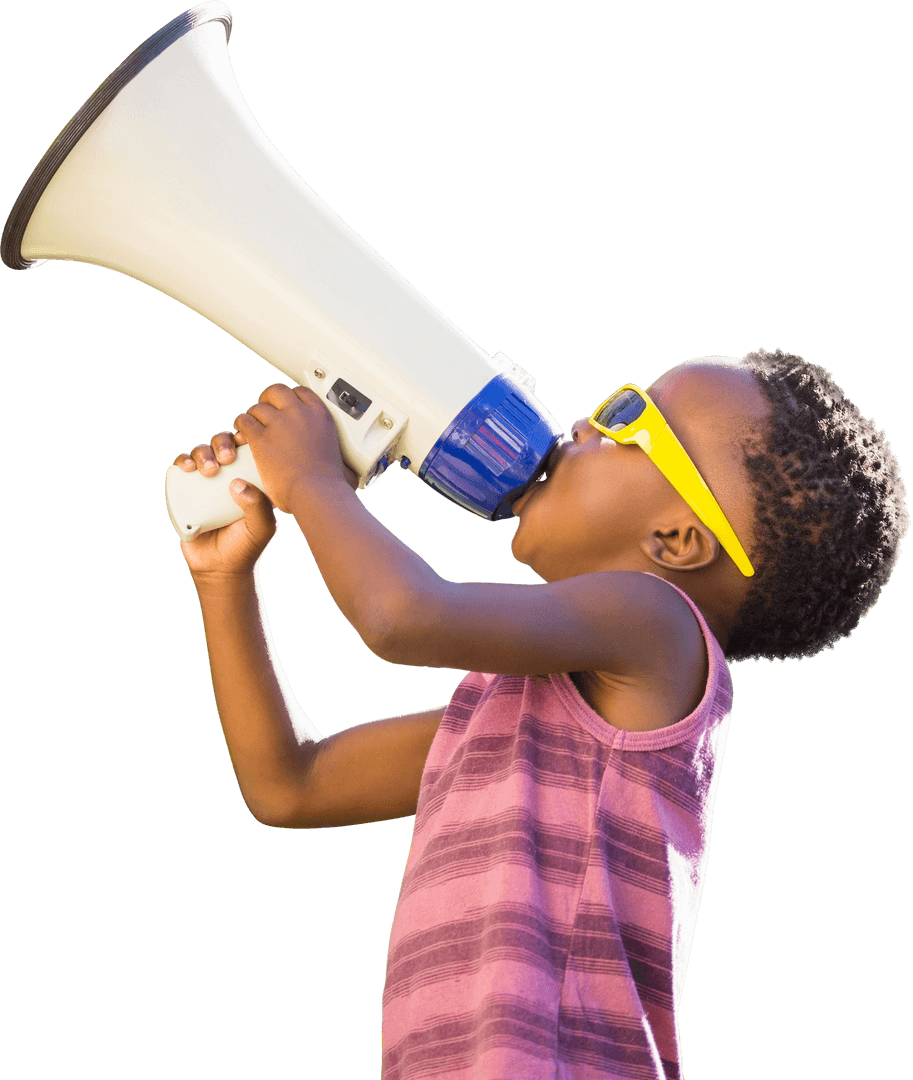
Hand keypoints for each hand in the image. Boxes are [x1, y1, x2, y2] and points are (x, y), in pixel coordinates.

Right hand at [173, 430, 277, 580]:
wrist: (219, 567)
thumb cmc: (245, 545)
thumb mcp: (261, 527)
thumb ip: (258, 506)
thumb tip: (237, 483)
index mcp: (250, 477)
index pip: (247, 448)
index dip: (243, 437)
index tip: (242, 444)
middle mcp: (228, 474)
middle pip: (221, 444)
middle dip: (221, 443)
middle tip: (226, 458)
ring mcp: (205, 482)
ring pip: (201, 452)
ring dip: (202, 452)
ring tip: (206, 469)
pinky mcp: (186, 491)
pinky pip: (182, 469)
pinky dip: (182, 462)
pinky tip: (187, 467)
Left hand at [233, 383, 358, 512]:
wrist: (316, 492)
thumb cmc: (330, 484)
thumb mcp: (343, 463)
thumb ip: (342, 463)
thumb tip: (352, 476)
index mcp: (320, 416)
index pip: (301, 392)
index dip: (291, 398)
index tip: (287, 407)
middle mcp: (299, 414)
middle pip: (277, 391)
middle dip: (269, 399)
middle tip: (266, 412)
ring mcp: (279, 424)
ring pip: (258, 407)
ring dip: (254, 416)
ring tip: (253, 426)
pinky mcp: (261, 438)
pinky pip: (244, 421)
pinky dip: (242, 427)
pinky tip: (244, 436)